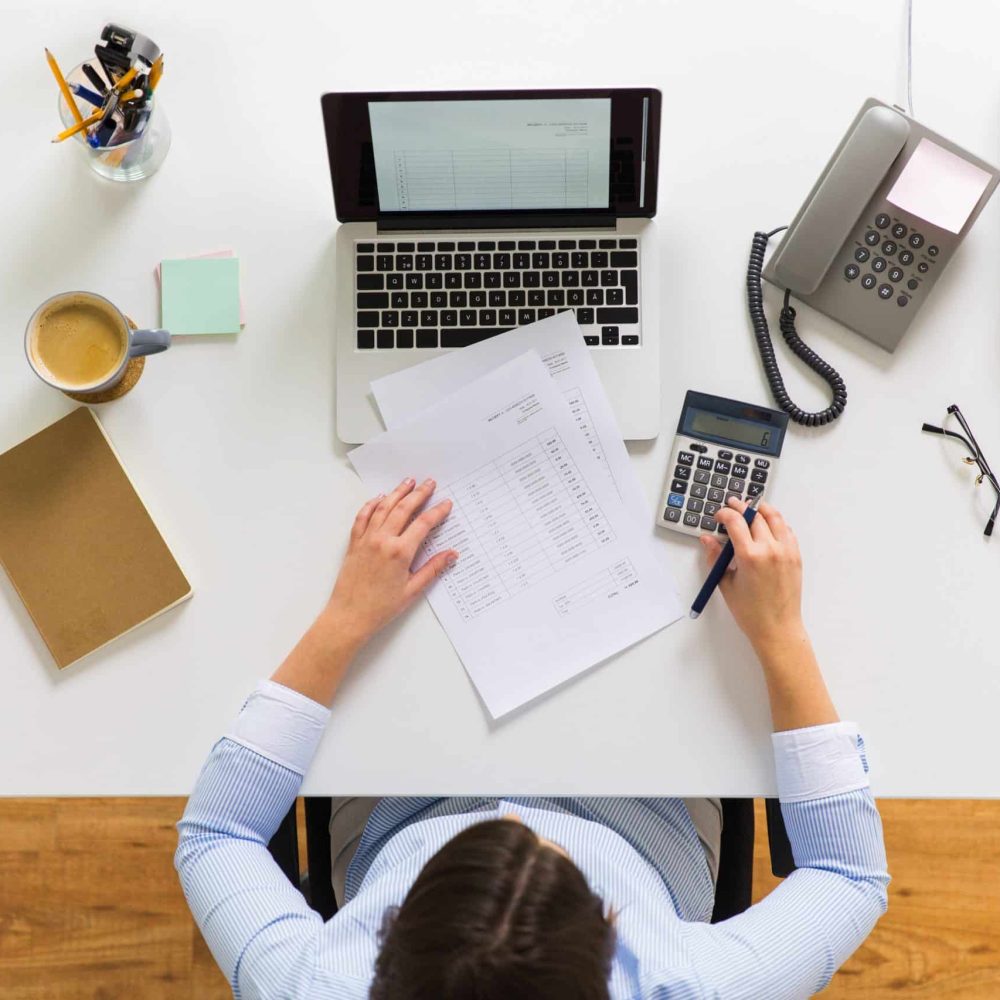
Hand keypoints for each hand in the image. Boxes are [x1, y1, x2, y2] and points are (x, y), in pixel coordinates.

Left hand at [321, 477, 457, 650]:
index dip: (437, 512)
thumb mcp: (412, 590)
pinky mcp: (354, 543)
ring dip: (397, 493)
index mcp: (400, 552)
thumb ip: (433, 569)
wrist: (349, 616)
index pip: (423, 524)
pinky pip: (363, 517)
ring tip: (408, 482)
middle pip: (404, 509)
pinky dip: (371, 505)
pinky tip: (379, 498)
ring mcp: (366, 539)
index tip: (446, 504)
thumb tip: (451, 555)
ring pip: (383, 507)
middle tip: (429, 483)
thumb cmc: (380, 607)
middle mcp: (382, 540)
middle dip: (419, 494)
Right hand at [699, 498, 804, 651]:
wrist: (777, 628)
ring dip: (761, 509)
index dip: (724, 513)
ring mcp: (786, 551)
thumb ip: (715, 557)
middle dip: (741, 508)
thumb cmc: (750, 611)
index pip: (735, 521)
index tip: (719, 516)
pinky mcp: (796, 557)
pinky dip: (777, 523)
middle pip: (755, 515)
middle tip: (732, 507)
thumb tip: (707, 539)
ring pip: (775, 517)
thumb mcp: (725, 583)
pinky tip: (769, 525)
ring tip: (752, 508)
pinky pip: (787, 531)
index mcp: (749, 556)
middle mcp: (770, 549)